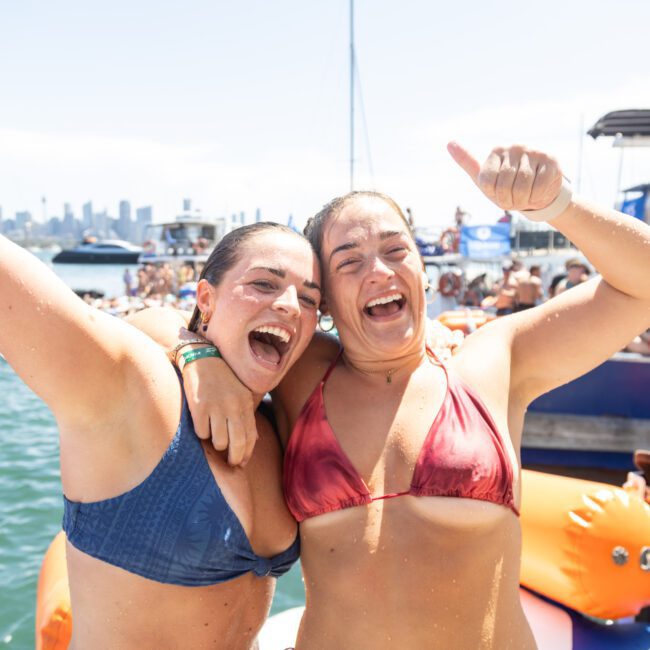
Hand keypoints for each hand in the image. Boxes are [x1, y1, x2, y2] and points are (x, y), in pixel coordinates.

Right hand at [182, 357, 257, 466]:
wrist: (202, 358)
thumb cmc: (223, 379)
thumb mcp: (241, 394)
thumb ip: (247, 416)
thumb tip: (255, 440)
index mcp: (246, 404)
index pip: (251, 437)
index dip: (247, 454)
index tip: (241, 462)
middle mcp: (234, 406)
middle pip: (237, 444)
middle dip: (234, 458)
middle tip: (230, 463)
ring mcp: (216, 407)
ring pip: (219, 442)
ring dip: (216, 444)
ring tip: (213, 436)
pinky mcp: (199, 407)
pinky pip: (202, 433)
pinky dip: (201, 434)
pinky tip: (202, 425)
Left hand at [448, 142, 562, 211]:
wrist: (538, 192)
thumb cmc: (507, 187)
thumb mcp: (485, 179)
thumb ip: (468, 163)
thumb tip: (449, 143)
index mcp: (496, 152)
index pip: (487, 181)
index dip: (494, 195)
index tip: (499, 193)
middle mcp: (514, 147)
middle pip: (504, 186)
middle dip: (509, 201)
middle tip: (514, 199)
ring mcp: (533, 152)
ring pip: (521, 187)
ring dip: (523, 200)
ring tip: (525, 196)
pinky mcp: (551, 160)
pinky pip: (538, 187)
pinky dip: (536, 197)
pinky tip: (538, 192)